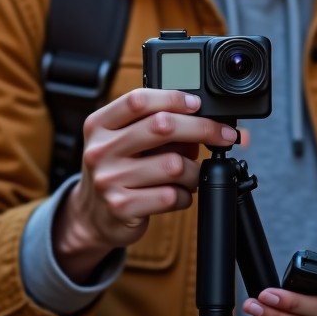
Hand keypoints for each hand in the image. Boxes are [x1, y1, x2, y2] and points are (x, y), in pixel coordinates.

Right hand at [52, 88, 238, 282]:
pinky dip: (184, 195)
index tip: (197, 104)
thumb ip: (156, 127)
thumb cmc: (117, 170)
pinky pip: (170, 196)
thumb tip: (202, 121)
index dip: (173, 98)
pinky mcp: (122, 207)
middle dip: (202, 128)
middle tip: (223, 134)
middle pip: (161, 126)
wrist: (93, 216)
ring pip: (173, 164)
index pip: (138, 100)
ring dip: (194, 170)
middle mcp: (100, 149)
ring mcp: (109, 179)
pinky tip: (178, 194)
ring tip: (192, 174)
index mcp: (100, 124)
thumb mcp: (124, 141)